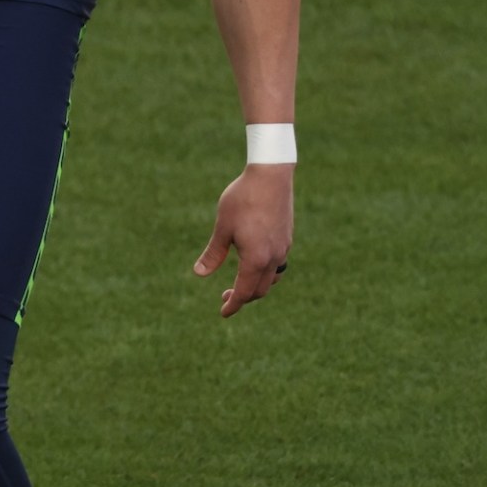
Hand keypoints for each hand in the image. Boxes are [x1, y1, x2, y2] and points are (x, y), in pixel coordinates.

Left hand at [194, 165, 292, 316]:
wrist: (271, 174)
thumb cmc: (243, 199)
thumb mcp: (223, 227)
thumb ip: (213, 253)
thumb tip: (199, 274)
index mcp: (256, 259)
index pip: (245, 292)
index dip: (233, 305)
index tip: (223, 313)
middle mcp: (274, 257)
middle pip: (260, 289)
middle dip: (243, 297)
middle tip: (225, 297)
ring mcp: (283, 247)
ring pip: (272, 278)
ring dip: (256, 285)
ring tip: (241, 283)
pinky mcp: (287, 237)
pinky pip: (278, 264)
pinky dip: (266, 271)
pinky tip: (255, 263)